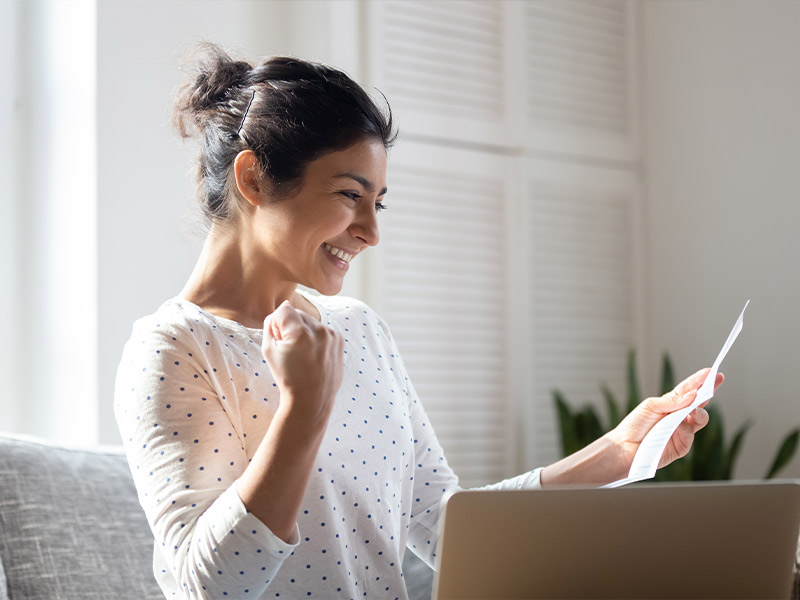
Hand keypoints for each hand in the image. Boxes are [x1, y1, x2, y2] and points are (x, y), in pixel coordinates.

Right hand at [261, 301, 343, 424]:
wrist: (311, 399)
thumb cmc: (287, 377)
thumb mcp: (269, 351)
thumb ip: (270, 325)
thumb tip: (282, 306)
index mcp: (300, 333)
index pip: (284, 310)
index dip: (276, 323)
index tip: (278, 339)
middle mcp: (319, 331)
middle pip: (298, 313)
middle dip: (290, 326)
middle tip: (290, 349)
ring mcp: (331, 335)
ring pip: (310, 321)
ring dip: (303, 331)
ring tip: (302, 354)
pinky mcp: (339, 340)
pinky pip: (322, 330)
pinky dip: (315, 337)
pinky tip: (313, 355)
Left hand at [608, 368, 723, 470]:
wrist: (625, 447)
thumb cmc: (635, 425)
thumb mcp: (651, 406)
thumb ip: (672, 401)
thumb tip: (693, 395)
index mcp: (671, 403)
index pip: (688, 390)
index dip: (700, 381)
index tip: (712, 372)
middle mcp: (679, 416)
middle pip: (699, 402)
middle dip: (709, 391)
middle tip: (715, 381)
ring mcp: (682, 431)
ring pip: (700, 418)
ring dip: (699, 410)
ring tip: (695, 407)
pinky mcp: (682, 446)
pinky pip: (690, 434)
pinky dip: (686, 427)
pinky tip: (681, 422)